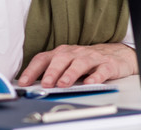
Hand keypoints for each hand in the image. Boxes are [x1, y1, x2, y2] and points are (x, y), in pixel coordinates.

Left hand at [16, 42, 137, 87]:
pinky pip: (101, 70)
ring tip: (63, 83)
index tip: (24, 82)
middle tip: (46, 83)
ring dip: (71, 73)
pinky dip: (95, 76)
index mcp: (63, 53)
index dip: (33, 70)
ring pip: (81, 63)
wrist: (117, 54)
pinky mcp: (108, 65)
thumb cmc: (87, 61)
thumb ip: (52, 72)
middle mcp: (76, 53)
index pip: (44, 58)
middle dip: (52, 71)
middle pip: (62, 58)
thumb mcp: (68, 63)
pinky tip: (89, 83)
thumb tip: (31, 87)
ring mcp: (93, 58)